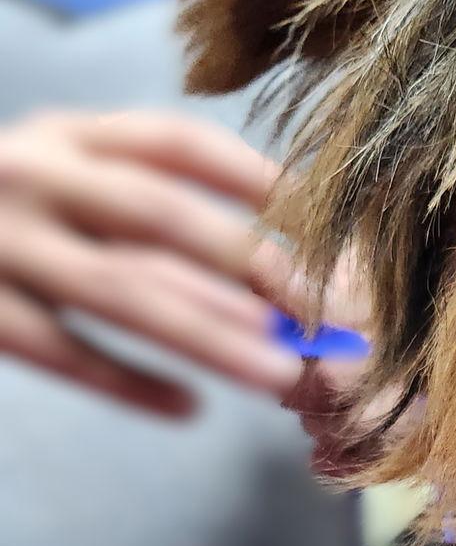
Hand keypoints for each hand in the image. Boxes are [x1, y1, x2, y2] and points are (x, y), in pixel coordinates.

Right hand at [0, 111, 305, 415]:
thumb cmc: (5, 217)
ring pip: (122, 290)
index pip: (179, 144)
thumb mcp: (63, 180)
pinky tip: (190, 409)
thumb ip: (147, 206)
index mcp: (67, 135)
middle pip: (162, 216)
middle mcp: (30, 175)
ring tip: (281, 371)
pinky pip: (62, 351)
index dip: (261, 179)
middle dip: (255, 265)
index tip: (333, 223)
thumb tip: (281, 271)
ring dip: (211, 333)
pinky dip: (128, 382)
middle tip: (326, 312)